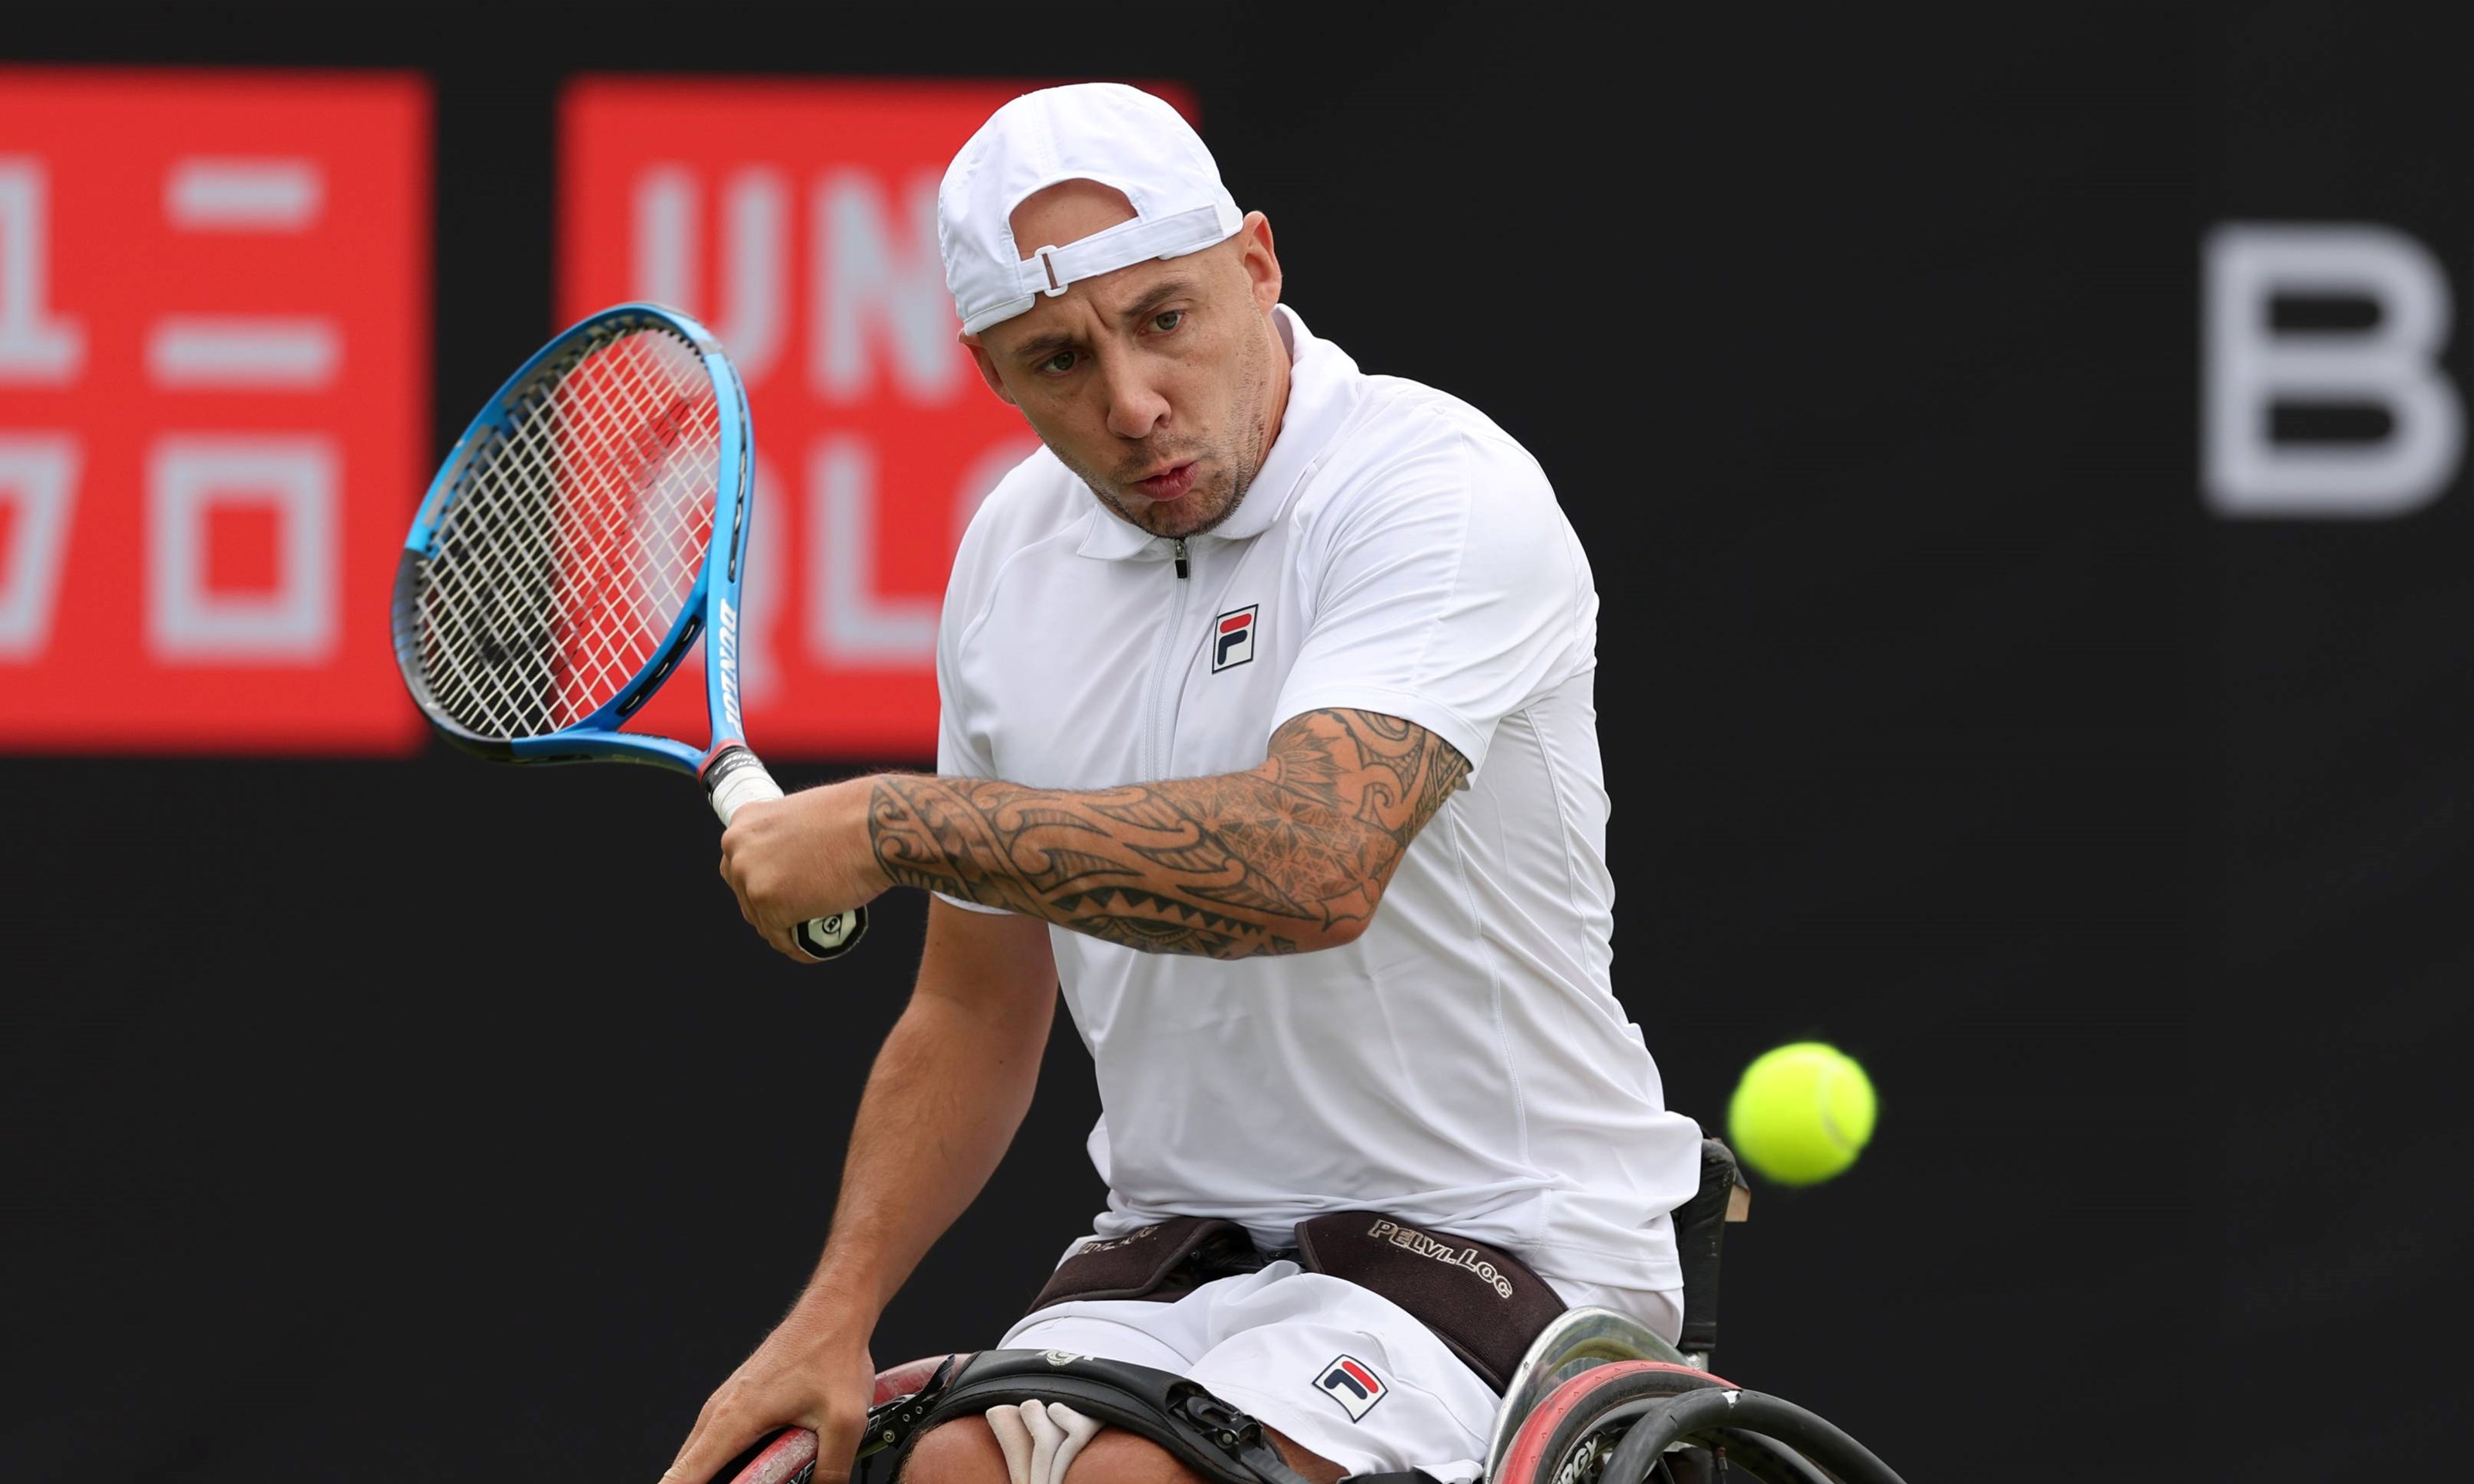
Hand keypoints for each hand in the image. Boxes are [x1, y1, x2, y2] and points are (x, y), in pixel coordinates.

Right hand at [659, 1306, 879, 1483]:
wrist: (832, 1312)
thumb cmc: (832, 1355)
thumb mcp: (844, 1421)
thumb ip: (830, 1469)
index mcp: (735, 1419)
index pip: (684, 1476)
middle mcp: (719, 1411)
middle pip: (686, 1470)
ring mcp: (725, 1404)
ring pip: (701, 1456)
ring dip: (715, 1475)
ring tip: (750, 1479)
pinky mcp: (737, 1402)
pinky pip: (716, 1443)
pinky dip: (722, 1463)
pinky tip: (751, 1473)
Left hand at [718, 777, 890, 959]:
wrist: (874, 827)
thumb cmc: (854, 817)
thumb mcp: (805, 812)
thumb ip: (786, 835)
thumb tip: (790, 861)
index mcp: (746, 821)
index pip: (738, 862)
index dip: (759, 881)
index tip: (781, 890)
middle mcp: (738, 848)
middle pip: (745, 893)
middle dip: (768, 909)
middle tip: (797, 914)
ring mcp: (751, 877)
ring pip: (762, 920)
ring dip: (783, 931)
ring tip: (810, 933)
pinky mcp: (770, 905)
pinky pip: (781, 939)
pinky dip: (800, 948)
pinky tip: (815, 950)